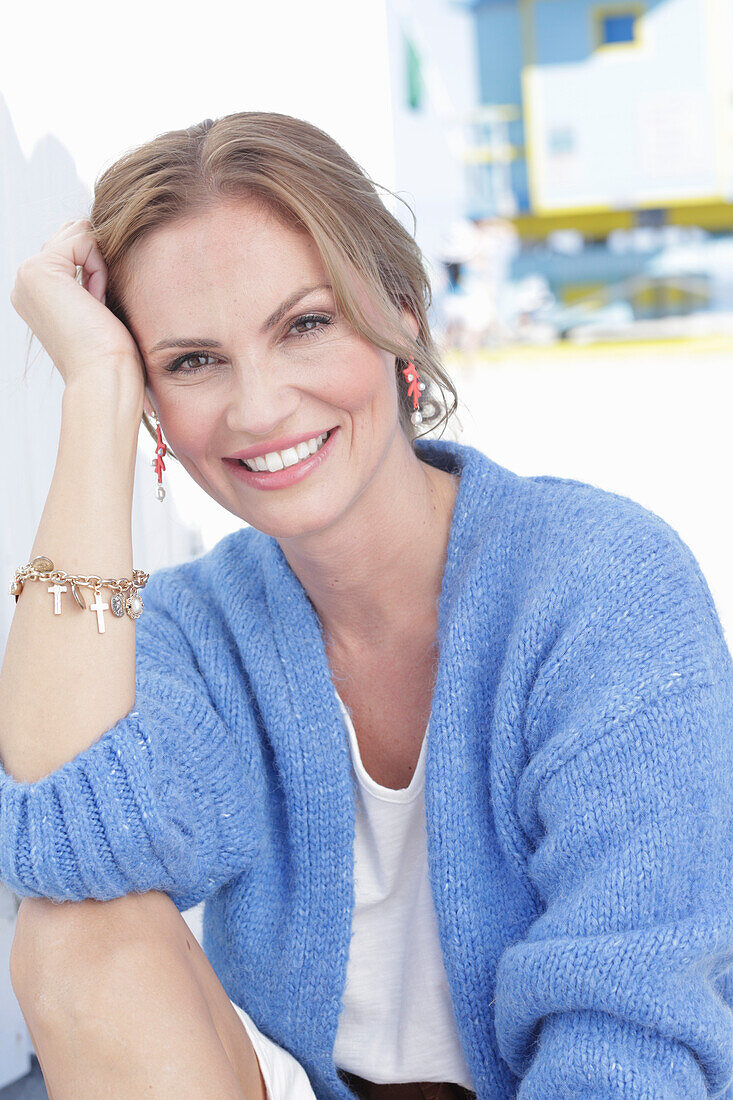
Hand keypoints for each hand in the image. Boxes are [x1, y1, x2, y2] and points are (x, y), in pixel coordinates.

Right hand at [10, 218, 144, 401]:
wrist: (103, 377)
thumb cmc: (110, 353)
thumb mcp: (97, 307)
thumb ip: (89, 276)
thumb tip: (102, 243)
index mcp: (35, 291)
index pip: (71, 247)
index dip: (97, 268)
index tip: (98, 309)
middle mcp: (25, 281)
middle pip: (73, 235)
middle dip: (97, 262)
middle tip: (99, 306)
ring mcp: (28, 274)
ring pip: (79, 234)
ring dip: (99, 266)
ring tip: (97, 305)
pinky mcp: (40, 269)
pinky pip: (84, 240)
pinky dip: (99, 267)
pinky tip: (95, 300)